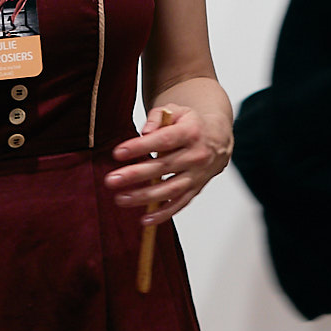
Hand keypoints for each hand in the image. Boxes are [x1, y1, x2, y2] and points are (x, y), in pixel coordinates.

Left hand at [103, 105, 231, 226]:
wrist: (218, 139)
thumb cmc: (191, 125)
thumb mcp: (177, 111)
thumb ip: (158, 117)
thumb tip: (144, 132)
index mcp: (190, 132)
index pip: (164, 140)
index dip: (140, 147)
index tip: (118, 153)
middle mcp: (196, 156)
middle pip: (163, 167)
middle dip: (135, 175)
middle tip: (112, 180)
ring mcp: (197, 175)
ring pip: (170, 189)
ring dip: (145, 197)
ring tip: (121, 199)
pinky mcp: (196, 190)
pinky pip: (180, 204)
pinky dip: (163, 214)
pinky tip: (145, 219)